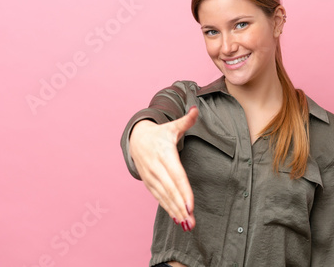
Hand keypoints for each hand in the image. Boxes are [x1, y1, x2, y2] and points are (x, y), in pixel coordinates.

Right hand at [129, 106, 197, 230]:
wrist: (136, 139)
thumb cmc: (159, 134)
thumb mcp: (172, 126)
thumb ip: (186, 121)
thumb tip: (196, 109)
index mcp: (165, 155)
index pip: (177, 176)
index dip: (183, 192)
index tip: (190, 206)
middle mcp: (157, 168)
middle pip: (171, 190)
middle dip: (181, 207)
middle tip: (191, 222)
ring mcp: (152, 177)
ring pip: (164, 196)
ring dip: (175, 211)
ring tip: (187, 224)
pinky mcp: (149, 182)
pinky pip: (159, 197)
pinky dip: (167, 208)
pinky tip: (177, 218)